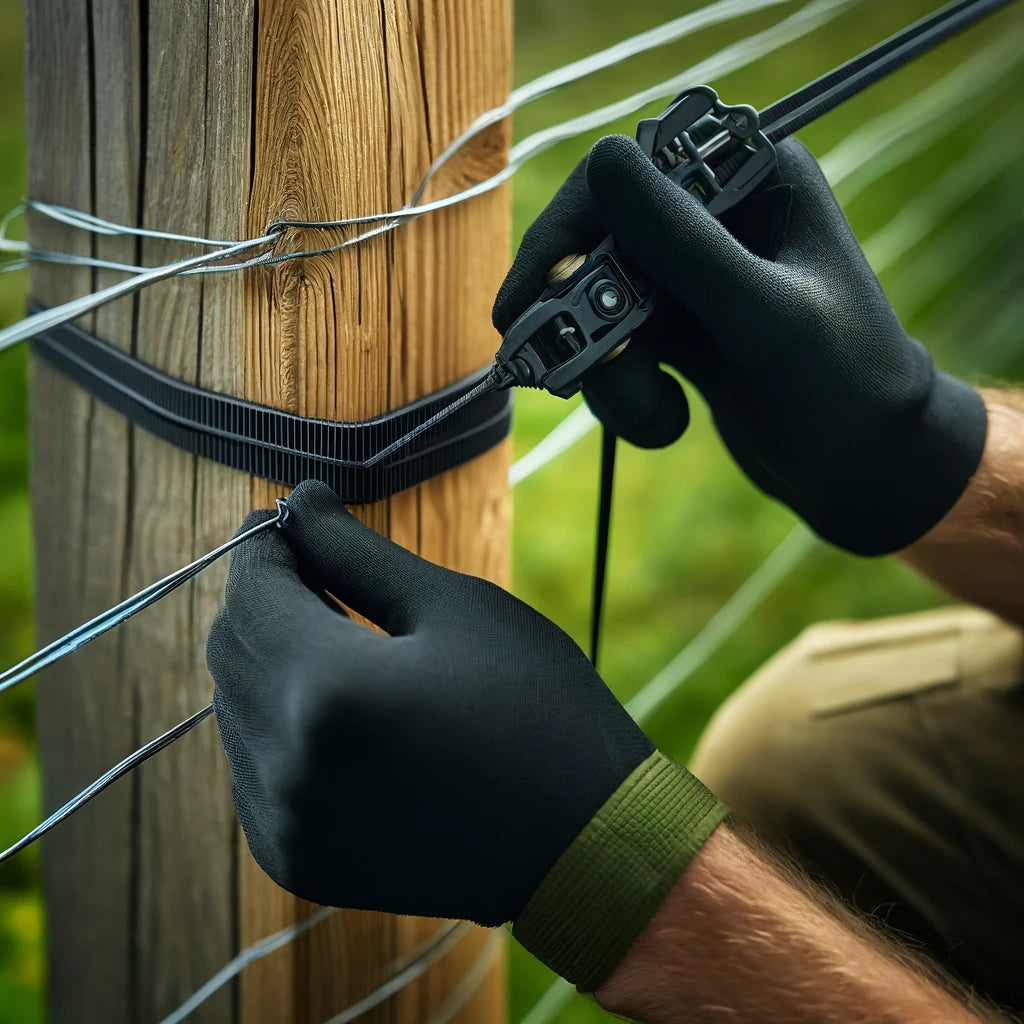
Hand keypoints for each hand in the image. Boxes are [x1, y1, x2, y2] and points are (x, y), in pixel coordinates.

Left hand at [207, 481, 723, 987]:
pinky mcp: (292, 860)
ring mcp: (284, 824)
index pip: (252, 590)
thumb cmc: (537, 707)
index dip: (262, 544)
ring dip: (270, 658)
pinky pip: (253, 767)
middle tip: (315, 568)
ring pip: (235, 707)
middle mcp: (288, 765)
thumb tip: (298, 500)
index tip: (288, 518)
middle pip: (230, 648)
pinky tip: (338, 706)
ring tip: (334, 633)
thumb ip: (357, 552)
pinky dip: (278, 722)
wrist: (582, 844)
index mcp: (331, 689)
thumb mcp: (455, 608)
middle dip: (263, 596)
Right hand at [493, 135, 986, 554]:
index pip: (627, 171)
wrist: (866, 469)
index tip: (531, 300)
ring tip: (655, 417)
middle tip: (554, 370)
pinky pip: (612, 348)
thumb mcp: (763, 318)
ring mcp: (690, 274)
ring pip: (594, 305)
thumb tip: (601, 158)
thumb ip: (685, 244)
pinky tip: (667, 423)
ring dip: (607, 373)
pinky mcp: (676, 326)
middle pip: (596, 242)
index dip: (568, 232)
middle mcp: (715, 215)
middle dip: (579, 317)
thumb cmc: (843, 389)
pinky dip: (622, 393)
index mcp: (752, 178)